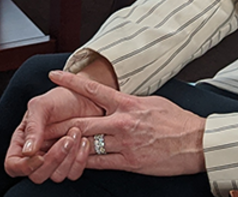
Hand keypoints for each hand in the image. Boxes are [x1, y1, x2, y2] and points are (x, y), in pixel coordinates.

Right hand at [3, 83, 103, 182]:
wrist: (87, 97)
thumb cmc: (61, 99)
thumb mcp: (42, 105)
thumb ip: (33, 126)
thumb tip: (27, 152)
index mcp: (22, 142)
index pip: (13, 165)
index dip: (23, 167)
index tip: (40, 156)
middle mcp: (37, 155)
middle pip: (36, 176)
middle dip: (53, 160)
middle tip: (66, 139)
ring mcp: (55, 161)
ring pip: (57, 176)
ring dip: (69, 157)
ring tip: (76, 132)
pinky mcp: (72, 164)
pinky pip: (73, 174)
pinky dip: (80, 159)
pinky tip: (84, 141)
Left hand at [47, 70, 207, 177]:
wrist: (198, 143)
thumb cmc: (177, 121)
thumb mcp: (151, 102)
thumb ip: (129, 102)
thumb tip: (115, 99)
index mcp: (127, 103)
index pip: (93, 89)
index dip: (70, 81)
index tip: (52, 75)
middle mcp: (122, 122)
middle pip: (82, 122)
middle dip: (59, 124)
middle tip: (40, 124)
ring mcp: (125, 143)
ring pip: (87, 143)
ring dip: (67, 145)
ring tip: (48, 145)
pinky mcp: (129, 162)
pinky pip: (99, 163)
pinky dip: (83, 161)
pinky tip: (72, 160)